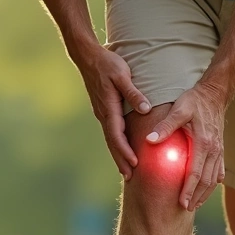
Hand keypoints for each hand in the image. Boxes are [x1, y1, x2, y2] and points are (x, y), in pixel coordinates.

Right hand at [72, 44, 151, 179]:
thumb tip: (145, 109)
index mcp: (109, 108)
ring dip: (118, 155)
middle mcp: (103, 114)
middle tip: (130, 177)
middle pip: (112, 142)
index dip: (125, 151)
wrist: (88, 57)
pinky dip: (116, 144)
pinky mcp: (103, 110)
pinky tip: (121, 149)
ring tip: (126, 170)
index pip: (117, 135)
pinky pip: (110, 132)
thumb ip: (134, 93)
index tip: (134, 163)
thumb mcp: (122, 75)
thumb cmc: (107, 64)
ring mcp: (102, 113)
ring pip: (111, 139)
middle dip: (121, 160)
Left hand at [146, 83, 228, 210]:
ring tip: (195, 205)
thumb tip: (150, 141)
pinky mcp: (220, 148)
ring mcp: (219, 150)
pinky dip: (214, 183)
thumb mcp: (178, 109)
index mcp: (203, 142)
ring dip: (205, 193)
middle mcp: (214, 149)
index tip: (182, 202)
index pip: (196, 172)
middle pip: (206, 180)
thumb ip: (165, 126)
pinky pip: (219, 170)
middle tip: (186, 209)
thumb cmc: (194, 101)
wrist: (214, 93)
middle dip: (197, 196)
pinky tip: (208, 190)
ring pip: (214, 178)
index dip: (189, 189)